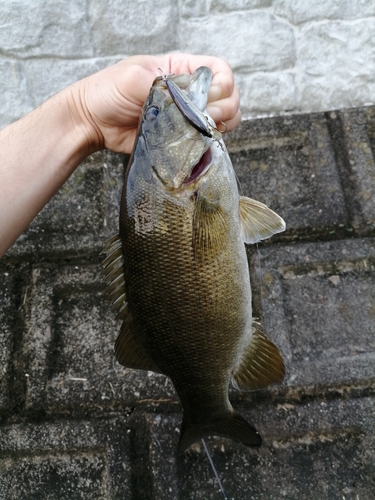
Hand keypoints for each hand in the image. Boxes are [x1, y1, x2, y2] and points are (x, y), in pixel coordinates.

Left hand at [67, 54, 240, 153]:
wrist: (92, 123)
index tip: (208, 96)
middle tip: (205, 117)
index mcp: (181, 70)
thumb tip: (191, 101)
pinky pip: (208, 141)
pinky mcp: (183, 139)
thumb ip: (164, 85)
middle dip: (224, 107)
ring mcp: (188, 117)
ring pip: (224, 119)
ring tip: (203, 130)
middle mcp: (190, 92)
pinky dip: (210, 142)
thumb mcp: (133, 78)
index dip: (222, 83)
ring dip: (221, 124)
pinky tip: (198, 142)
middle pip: (228, 96)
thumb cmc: (108, 92)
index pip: (219, 70)